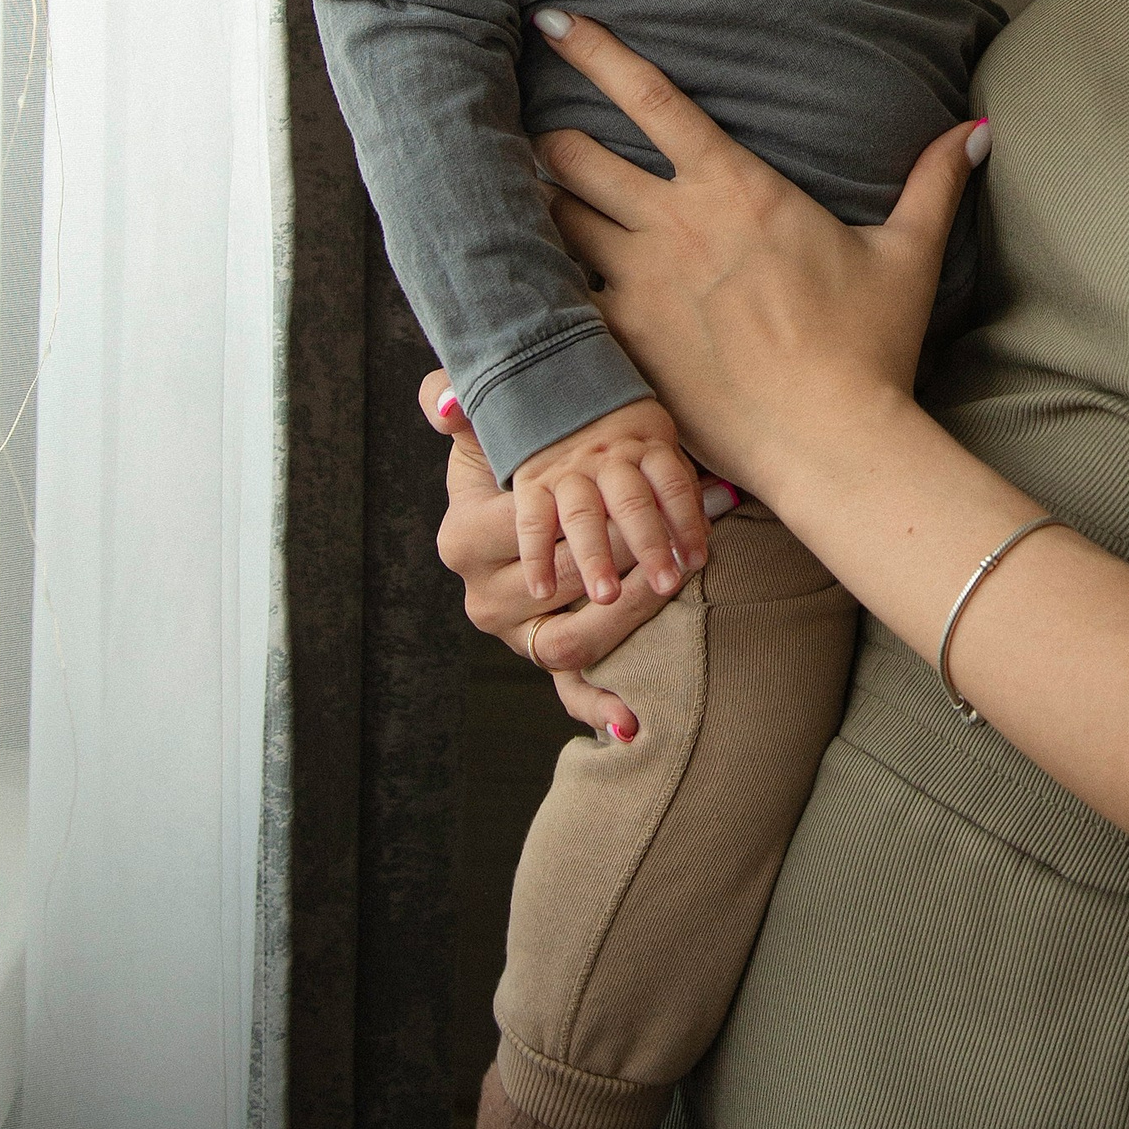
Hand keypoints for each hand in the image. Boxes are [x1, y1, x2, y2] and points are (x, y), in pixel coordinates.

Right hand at [429, 400, 732, 733]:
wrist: (523, 503)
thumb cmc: (508, 456)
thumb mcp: (479, 428)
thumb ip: (451, 406)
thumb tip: (452, 405)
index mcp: (464, 538)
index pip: (533, 527)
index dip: (587, 513)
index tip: (634, 491)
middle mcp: (483, 596)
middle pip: (565, 581)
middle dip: (627, 554)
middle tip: (677, 532)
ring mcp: (515, 634)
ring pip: (574, 637)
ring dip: (629, 615)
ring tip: (675, 583)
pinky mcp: (545, 656)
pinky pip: (569, 689)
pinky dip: (597, 707)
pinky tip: (632, 723)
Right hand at [511, 397, 711, 609]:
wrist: (557, 390)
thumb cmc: (623, 437)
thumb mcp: (656, 443)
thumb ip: (678, 485)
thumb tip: (707, 530)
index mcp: (647, 446)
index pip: (672, 484)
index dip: (687, 521)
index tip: (697, 560)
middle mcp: (609, 459)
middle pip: (631, 502)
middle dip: (650, 545)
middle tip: (666, 584)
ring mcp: (569, 472)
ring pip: (582, 516)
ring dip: (595, 557)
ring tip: (607, 596)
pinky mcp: (533, 484)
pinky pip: (532, 522)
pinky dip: (536, 556)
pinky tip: (544, 590)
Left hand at [528, 7, 984, 502]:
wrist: (831, 440)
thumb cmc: (869, 348)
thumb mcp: (907, 254)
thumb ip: (933, 182)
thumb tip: (978, 127)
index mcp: (735, 185)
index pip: (649, 97)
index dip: (593, 51)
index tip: (553, 22)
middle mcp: (673, 222)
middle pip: (571, 154)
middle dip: (547, 140)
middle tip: (533, 140)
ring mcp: (637, 283)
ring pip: (549, 219)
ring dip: (534, 208)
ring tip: (518, 207)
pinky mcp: (620, 341)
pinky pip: (553, 298)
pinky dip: (536, 284)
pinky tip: (521, 289)